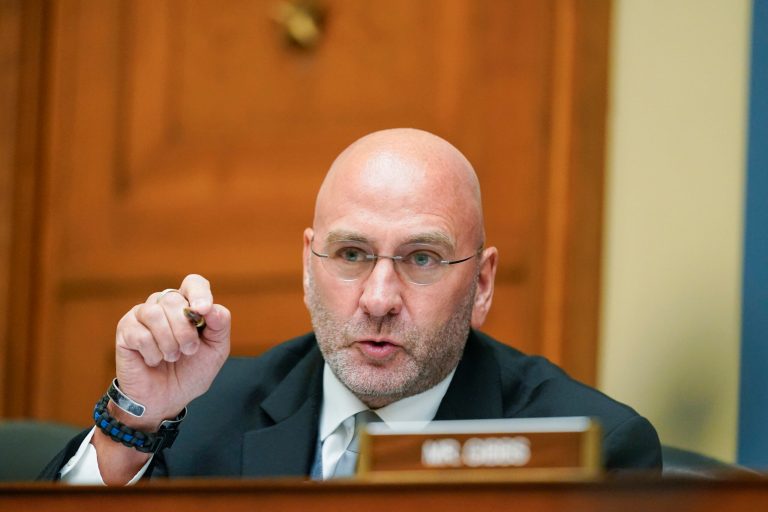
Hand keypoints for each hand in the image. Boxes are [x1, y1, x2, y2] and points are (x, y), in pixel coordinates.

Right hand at [114, 274, 230, 429]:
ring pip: (155, 313)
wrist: (167, 399)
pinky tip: (153, 361)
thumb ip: (219, 325)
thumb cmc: (191, 372)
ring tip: (171, 357)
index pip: (193, 283)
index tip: (203, 310)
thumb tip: (211, 307)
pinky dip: (153, 353)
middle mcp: (164, 305)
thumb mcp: (216, 350)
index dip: (199, 293)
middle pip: (174, 300)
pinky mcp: (125, 330)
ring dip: (169, 342)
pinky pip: (140, 333)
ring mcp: (142, 315)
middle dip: (185, 331)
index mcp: (188, 306)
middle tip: (188, 351)